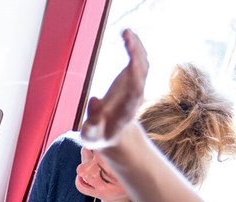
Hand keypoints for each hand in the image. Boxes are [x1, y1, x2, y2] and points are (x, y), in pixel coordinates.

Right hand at [81, 29, 147, 149]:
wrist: (113, 135)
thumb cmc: (99, 135)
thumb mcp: (91, 135)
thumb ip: (92, 120)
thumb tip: (94, 99)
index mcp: (126, 109)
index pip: (135, 90)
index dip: (135, 75)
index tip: (132, 59)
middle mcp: (136, 96)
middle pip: (142, 72)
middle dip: (136, 53)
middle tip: (126, 35)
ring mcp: (137, 86)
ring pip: (143, 63)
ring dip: (137, 46)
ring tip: (126, 32)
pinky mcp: (133, 79)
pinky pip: (139, 60)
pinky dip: (135, 47)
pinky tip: (127, 35)